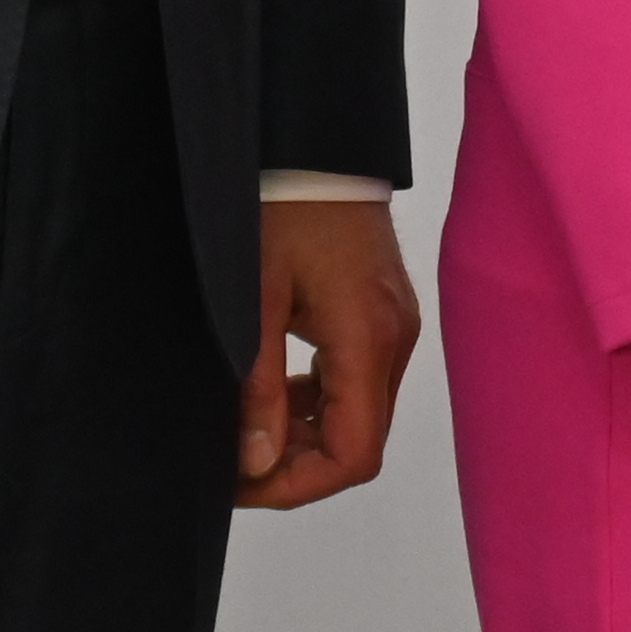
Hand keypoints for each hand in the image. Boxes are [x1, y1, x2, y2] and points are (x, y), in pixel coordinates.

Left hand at [238, 197, 420, 507]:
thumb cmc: (281, 212)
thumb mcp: (253, 301)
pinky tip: (279, 387)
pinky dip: (321, 402)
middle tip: (233, 457)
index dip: (297, 486)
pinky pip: (360, 382)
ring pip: (361, 415)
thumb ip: (258, 386)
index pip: (354, 454)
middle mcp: (395, 341)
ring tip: (247, 424)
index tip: (240, 482)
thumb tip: (256, 463)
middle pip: (360, 442)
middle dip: (295, 464)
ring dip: (305, 435)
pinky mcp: (388, 314)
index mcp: (367, 340)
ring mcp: (397, 326)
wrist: (316, 146)